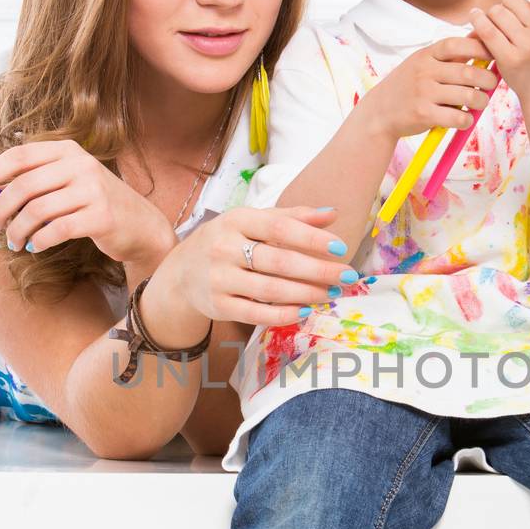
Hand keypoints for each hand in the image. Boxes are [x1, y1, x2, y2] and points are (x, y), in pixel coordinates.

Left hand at [0, 139, 175, 266]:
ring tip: (14, 242)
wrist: (141, 226)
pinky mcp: (101, 217)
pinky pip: (57, 230)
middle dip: (1, 208)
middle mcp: (81, 165)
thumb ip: (29, 186)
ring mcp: (93, 190)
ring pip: (37, 210)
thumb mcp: (64, 186)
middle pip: (24, 185)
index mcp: (68, 151)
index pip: (19, 156)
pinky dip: (39, 240)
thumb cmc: (95, 205)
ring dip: (17, 230)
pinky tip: (35, 246)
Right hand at [158, 205, 359, 328]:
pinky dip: (285, 314)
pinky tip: (307, 310)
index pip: (278, 228)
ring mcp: (219, 279)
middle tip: (348, 276)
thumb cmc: (227, 243)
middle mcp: (224, 248)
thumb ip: (291, 217)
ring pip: (271, 290)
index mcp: (236, 221)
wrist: (181, 273)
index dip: (311, 238)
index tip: (341, 247)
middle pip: (279, 261)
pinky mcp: (218, 306)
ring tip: (333, 293)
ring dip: (308, 293)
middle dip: (319, 270)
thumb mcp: (251, 222)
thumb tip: (331, 214)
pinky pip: (257, 313)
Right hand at [364, 36, 499, 143]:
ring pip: (467, 96)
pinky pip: (457, 117)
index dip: (479, 48)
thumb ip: (448, 55)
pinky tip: (465, 119)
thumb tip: (480, 37)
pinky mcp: (424, 115)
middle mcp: (424, 72)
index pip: (456, 44)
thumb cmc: (408, 87)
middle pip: (467, 72)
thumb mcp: (422, 63)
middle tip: (492, 84)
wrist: (379, 113)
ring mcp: (423, 93)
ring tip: (481, 102)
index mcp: (425, 55)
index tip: (492, 55)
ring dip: (482, 101)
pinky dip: (467, 120)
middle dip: (487, 79)